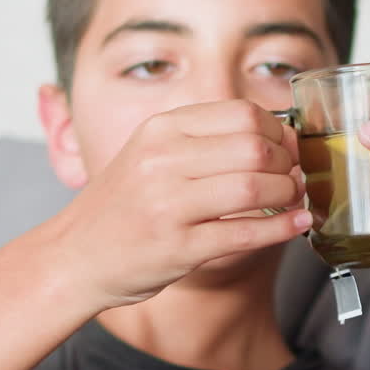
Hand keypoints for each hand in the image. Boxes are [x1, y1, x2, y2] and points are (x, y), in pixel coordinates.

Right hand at [53, 99, 310, 308]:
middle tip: (294, 175)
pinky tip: (295, 224)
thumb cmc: (120, 207)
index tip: (289, 146)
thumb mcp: (149, 154)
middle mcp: (162, 162)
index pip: (242, 114)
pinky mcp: (179, 248)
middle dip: (288, 163)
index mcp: (160, 131)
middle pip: (255, 148)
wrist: (75, 255)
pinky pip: (246, 234)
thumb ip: (200, 140)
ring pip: (254, 189)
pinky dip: (282, 229)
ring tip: (293, 199)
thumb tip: (270, 136)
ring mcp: (169, 206)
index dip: (279, 131)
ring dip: (288, 195)